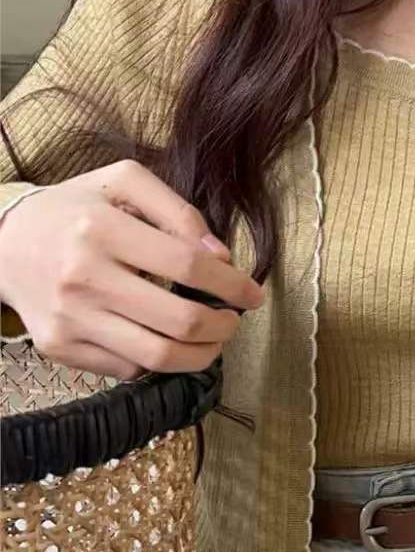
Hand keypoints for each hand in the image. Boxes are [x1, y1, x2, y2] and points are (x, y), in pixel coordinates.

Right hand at [0, 159, 263, 379]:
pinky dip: (158, 361)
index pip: (189, 267)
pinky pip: (128, 368)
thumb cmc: (74, 209)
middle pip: (180, 321)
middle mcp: (83, 277)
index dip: (232, 285)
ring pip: (158, 358)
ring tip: (213, 339)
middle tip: (233, 320)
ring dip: (202, 354)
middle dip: (223, 326)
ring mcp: (70, 319)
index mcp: (100, 228)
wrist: (3, 243)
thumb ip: (178, 211)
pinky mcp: (61, 348)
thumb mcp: (123, 183)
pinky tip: (167, 342)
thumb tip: (221, 257)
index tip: (253, 295)